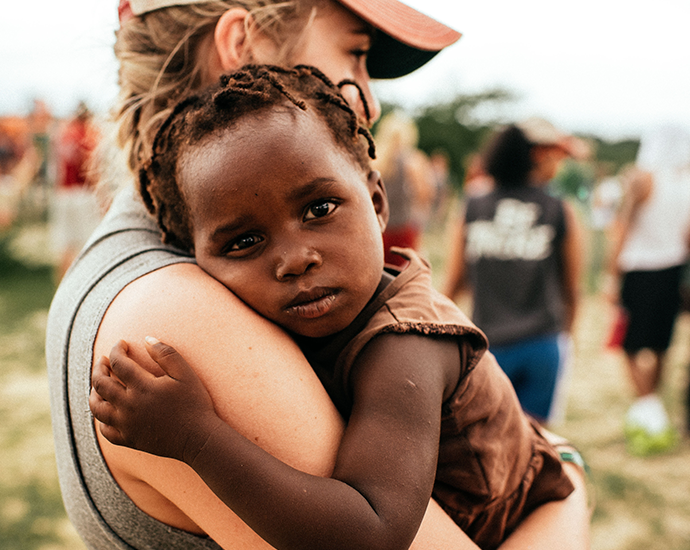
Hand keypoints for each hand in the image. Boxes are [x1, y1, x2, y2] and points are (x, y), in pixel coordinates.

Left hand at [89, 338, 220, 464]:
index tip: (121, 344)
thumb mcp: (185, 373)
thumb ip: (166, 353)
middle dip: (99, 368)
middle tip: (104, 361)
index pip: (119, 363)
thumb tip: (147, 338)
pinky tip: (108, 410)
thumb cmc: (195, 403)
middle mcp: (129, 406)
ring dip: (94, 392)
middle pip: (101, 383)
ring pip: (97, 407)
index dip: (116, 350)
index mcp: (143, 387)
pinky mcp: (129, 439)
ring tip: (99, 384)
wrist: (199, 438)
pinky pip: (105, 430)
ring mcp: (126, 425)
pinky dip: (101, 419)